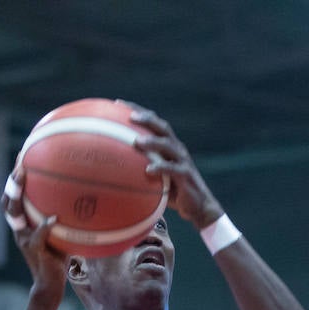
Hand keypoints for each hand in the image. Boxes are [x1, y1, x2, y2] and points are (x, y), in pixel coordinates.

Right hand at [2, 169, 67, 304]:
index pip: (13, 200)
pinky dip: (44, 226)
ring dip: (18, 195)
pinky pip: (38, 235)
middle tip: (20, 164)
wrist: (50, 284)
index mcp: (24, 225)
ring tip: (24, 177)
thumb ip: (64, 217)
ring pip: (15, 214)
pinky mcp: (34, 250)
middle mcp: (20, 229)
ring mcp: (25, 239)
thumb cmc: (58, 257)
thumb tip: (84, 197)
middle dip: (12, 182)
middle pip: (8, 202)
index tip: (20, 159)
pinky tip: (53, 219)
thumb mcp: (60, 233)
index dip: (13, 181)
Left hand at [122, 102, 222, 228]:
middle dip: (146, 118)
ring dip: (153, 141)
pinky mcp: (186, 175)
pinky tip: (148, 170)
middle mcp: (176, 148)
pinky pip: (173, 169)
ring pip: (168, 145)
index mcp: (168, 145)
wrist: (198, 206)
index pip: (153, 122)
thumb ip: (138, 170)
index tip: (118, 103)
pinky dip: (161, 168)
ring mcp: (183, 160)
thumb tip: (110, 170)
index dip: (137, 110)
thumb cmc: (172, 192)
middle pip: (162, 127)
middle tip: (129, 116)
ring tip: (138, 141)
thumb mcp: (154, 178)